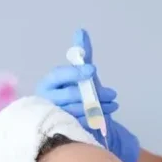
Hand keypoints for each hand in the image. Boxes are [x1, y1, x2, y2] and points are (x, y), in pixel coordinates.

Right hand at [35, 28, 140, 161]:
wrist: (77, 119)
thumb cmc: (76, 93)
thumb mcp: (80, 73)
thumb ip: (81, 54)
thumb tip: (81, 31)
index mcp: (48, 84)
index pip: (59, 75)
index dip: (75, 72)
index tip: (93, 70)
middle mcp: (47, 101)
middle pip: (71, 95)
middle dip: (94, 93)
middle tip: (112, 94)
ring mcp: (55, 117)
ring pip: (78, 110)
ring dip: (99, 106)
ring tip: (113, 104)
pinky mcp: (64, 130)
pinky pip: (81, 124)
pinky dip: (96, 118)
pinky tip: (106, 114)